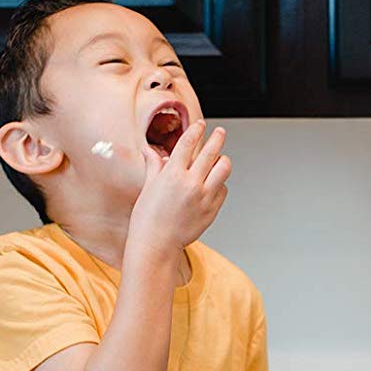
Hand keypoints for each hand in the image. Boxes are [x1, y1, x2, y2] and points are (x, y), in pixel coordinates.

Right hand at [129, 122, 231, 254]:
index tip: (200, 125)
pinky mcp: (211, 210)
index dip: (196, 130)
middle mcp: (191, 184)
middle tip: (220, 132)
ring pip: (223, 169)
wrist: (156, 245)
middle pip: (211, 151)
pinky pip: (223, 190)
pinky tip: (213, 184)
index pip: (188, 143)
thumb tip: (151, 152)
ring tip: (220, 159)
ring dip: (222, 160)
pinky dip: (220, 183)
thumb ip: (154, 166)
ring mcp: (204, 197)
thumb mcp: (148, 187)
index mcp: (173, 174)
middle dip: (217, 137)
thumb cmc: (147, 218)